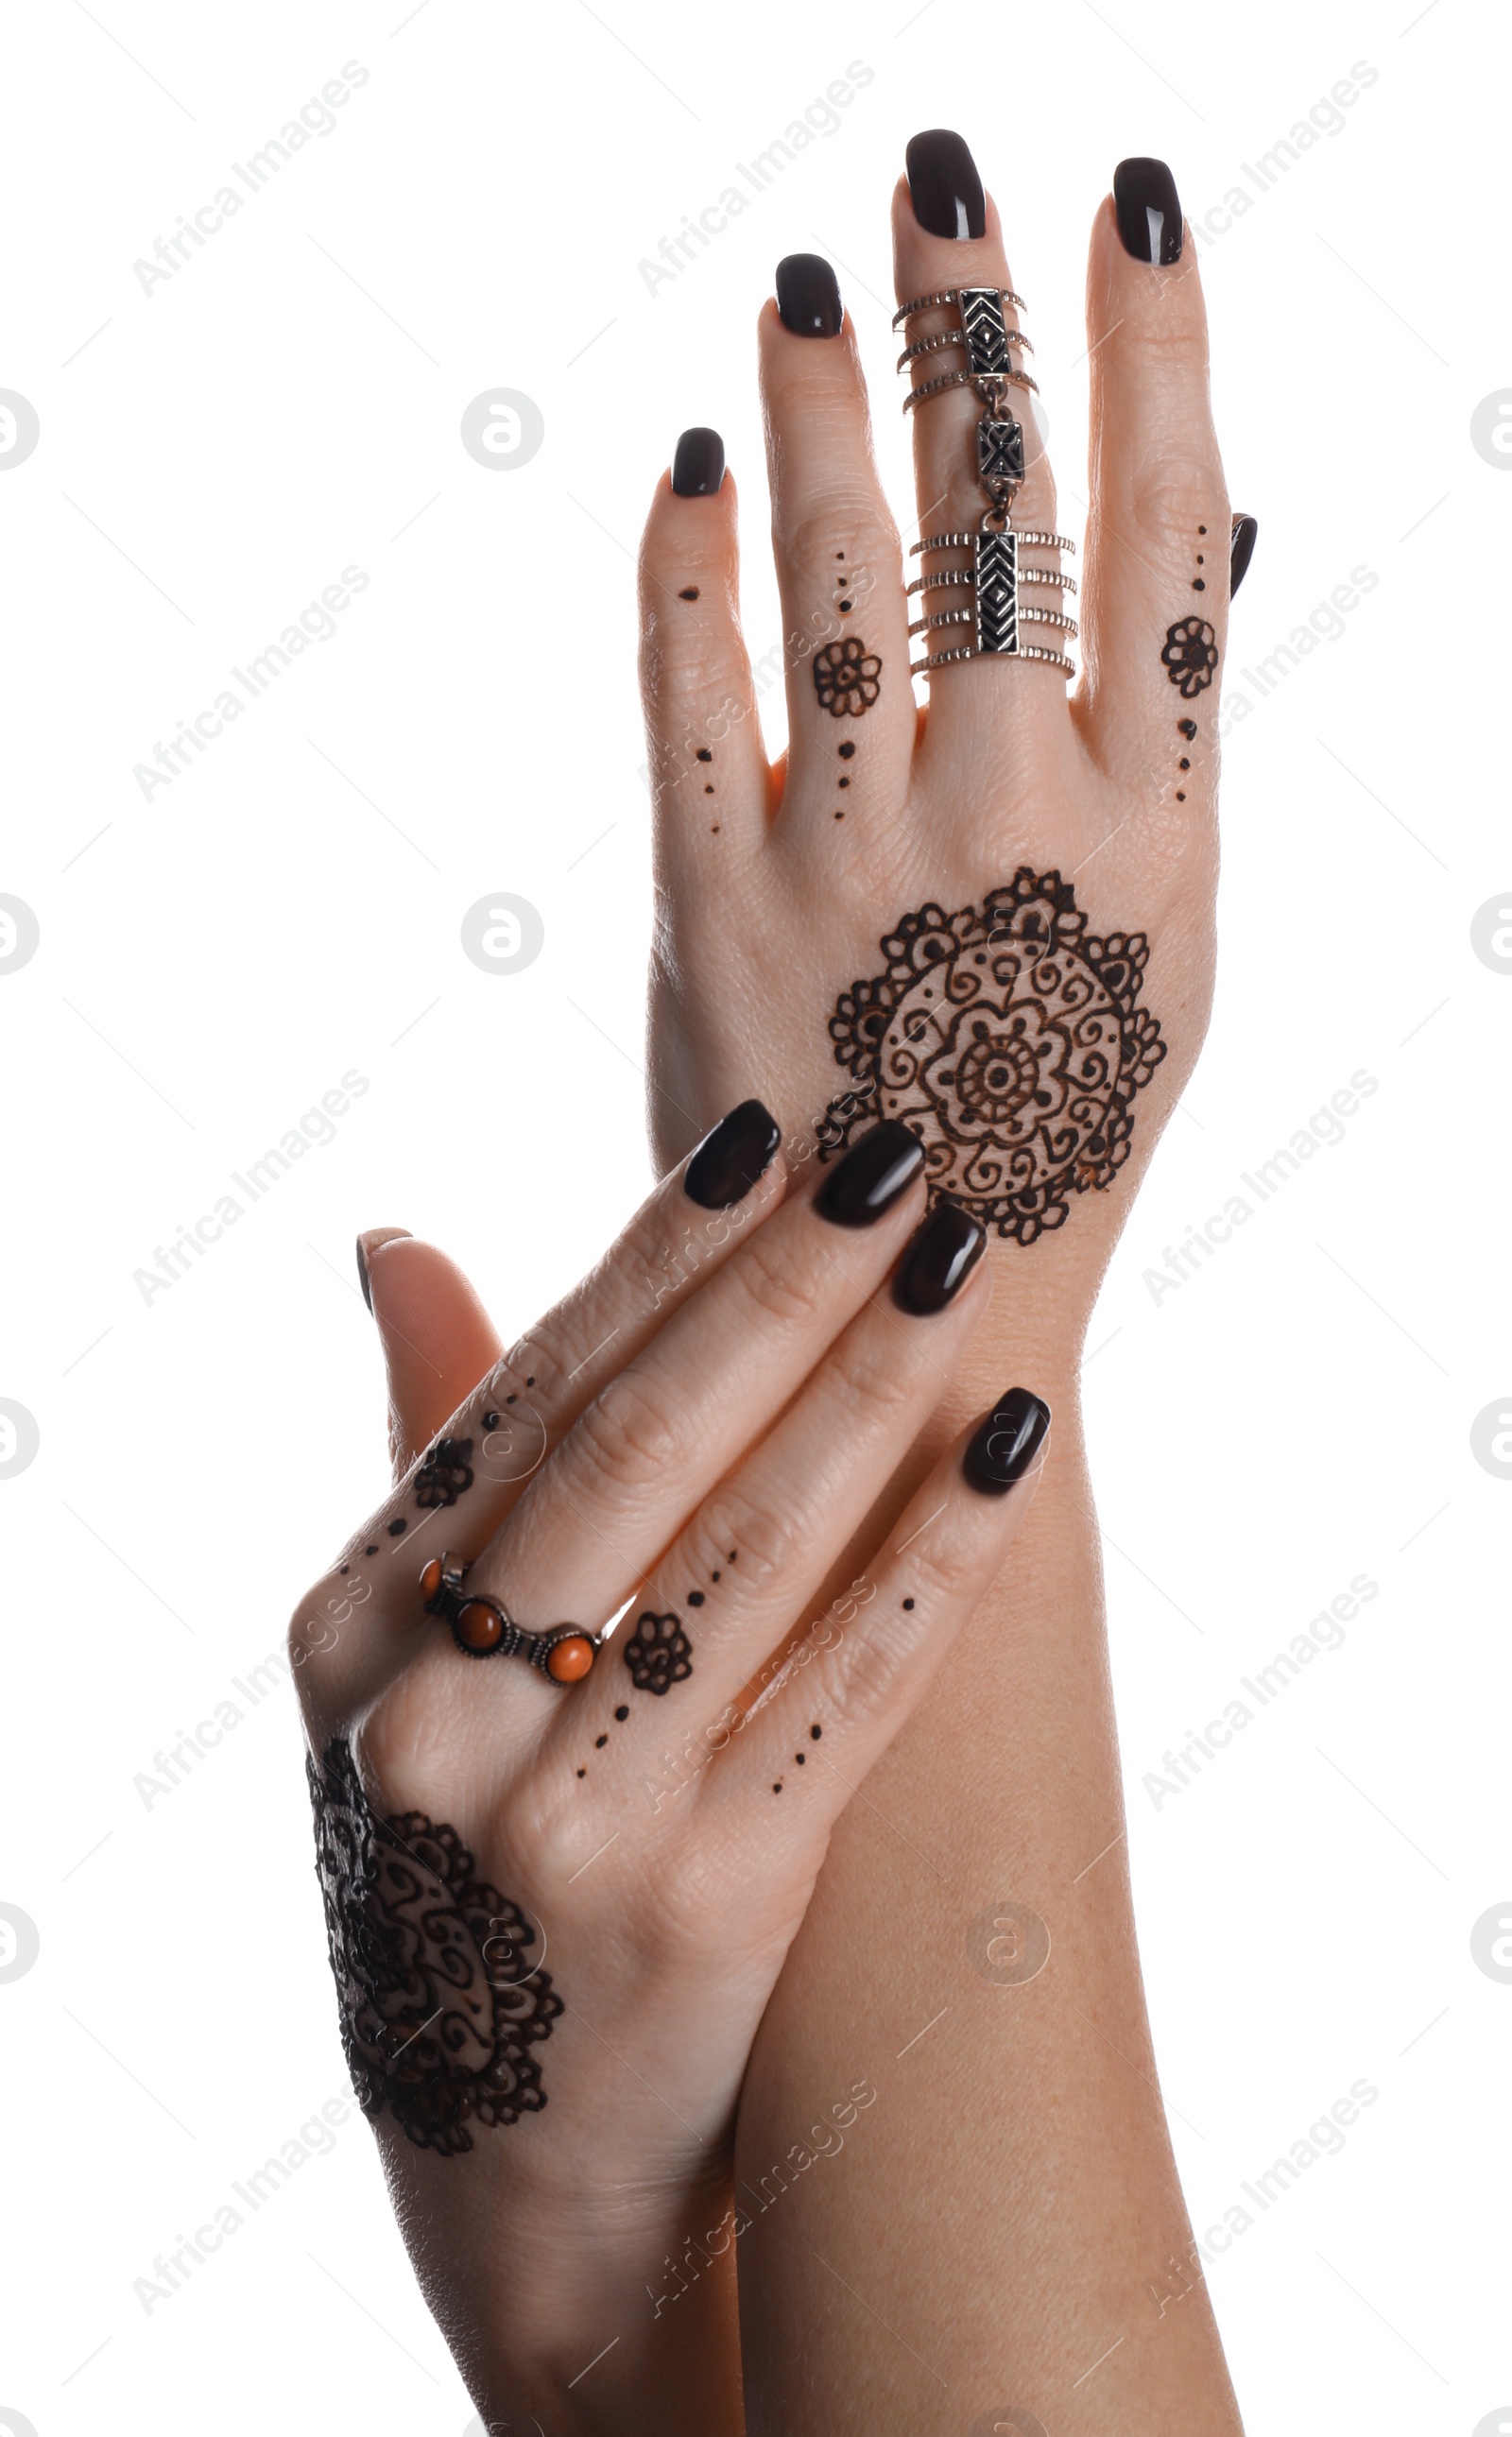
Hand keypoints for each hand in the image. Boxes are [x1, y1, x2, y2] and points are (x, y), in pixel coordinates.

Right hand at [293, 1111, 1046, 2432]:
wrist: (519, 2161)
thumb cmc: (467, 1863)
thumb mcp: (393, 1678)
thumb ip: (420, 1451)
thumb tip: (397, 1240)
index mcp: (348, 1635)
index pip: (522, 1399)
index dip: (648, 1257)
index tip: (761, 1133)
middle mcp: (431, 1725)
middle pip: (632, 1453)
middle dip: (774, 1287)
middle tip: (894, 1153)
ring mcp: (563, 1827)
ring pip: (743, 1555)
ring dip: (867, 1388)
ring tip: (960, 1259)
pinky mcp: (707, 1909)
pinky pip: (843, 1695)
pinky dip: (934, 1558)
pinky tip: (1006, 1449)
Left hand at [638, 141, 1237, 1381]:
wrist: (916, 1306)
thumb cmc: (1062, 1114)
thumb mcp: (1176, 935)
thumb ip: (1176, 738)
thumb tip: (1212, 515)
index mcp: (1163, 817)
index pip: (1169, 521)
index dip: (1152, 338)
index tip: (1128, 198)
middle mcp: (1022, 815)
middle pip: (998, 502)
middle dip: (968, 314)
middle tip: (935, 176)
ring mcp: (859, 857)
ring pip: (835, 564)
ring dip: (811, 403)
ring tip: (797, 288)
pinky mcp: (714, 902)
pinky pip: (685, 691)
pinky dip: (678, 568)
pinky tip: (681, 472)